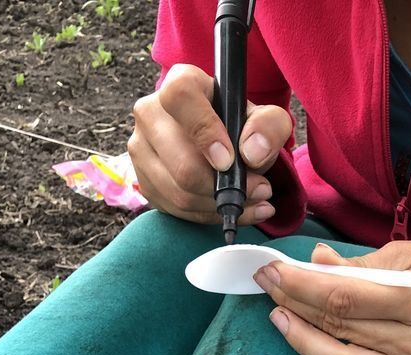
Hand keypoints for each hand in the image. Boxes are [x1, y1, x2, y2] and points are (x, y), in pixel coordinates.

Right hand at [129, 63, 291, 225]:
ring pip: (179, 193)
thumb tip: (252, 153)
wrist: (220, 145)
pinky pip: (175, 209)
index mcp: (180, 83)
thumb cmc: (240, 127)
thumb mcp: (267, 119)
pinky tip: (228, 208)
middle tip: (258, 191)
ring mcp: (141, 149)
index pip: (180, 98)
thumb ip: (268, 127)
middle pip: (182, 164)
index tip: (229, 161)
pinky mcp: (143, 181)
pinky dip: (207, 215)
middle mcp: (151, 112)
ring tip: (250, 201)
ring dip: (220, 205)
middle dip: (224, 187)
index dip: (205, 132)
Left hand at [254, 240, 410, 354]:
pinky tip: (308, 343)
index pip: (345, 297)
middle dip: (294, 303)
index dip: (301, 284)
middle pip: (338, 327)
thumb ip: (366, 264)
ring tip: (279, 317)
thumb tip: (317, 263)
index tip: (272, 269)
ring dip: (302, 341)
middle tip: (267, 283)